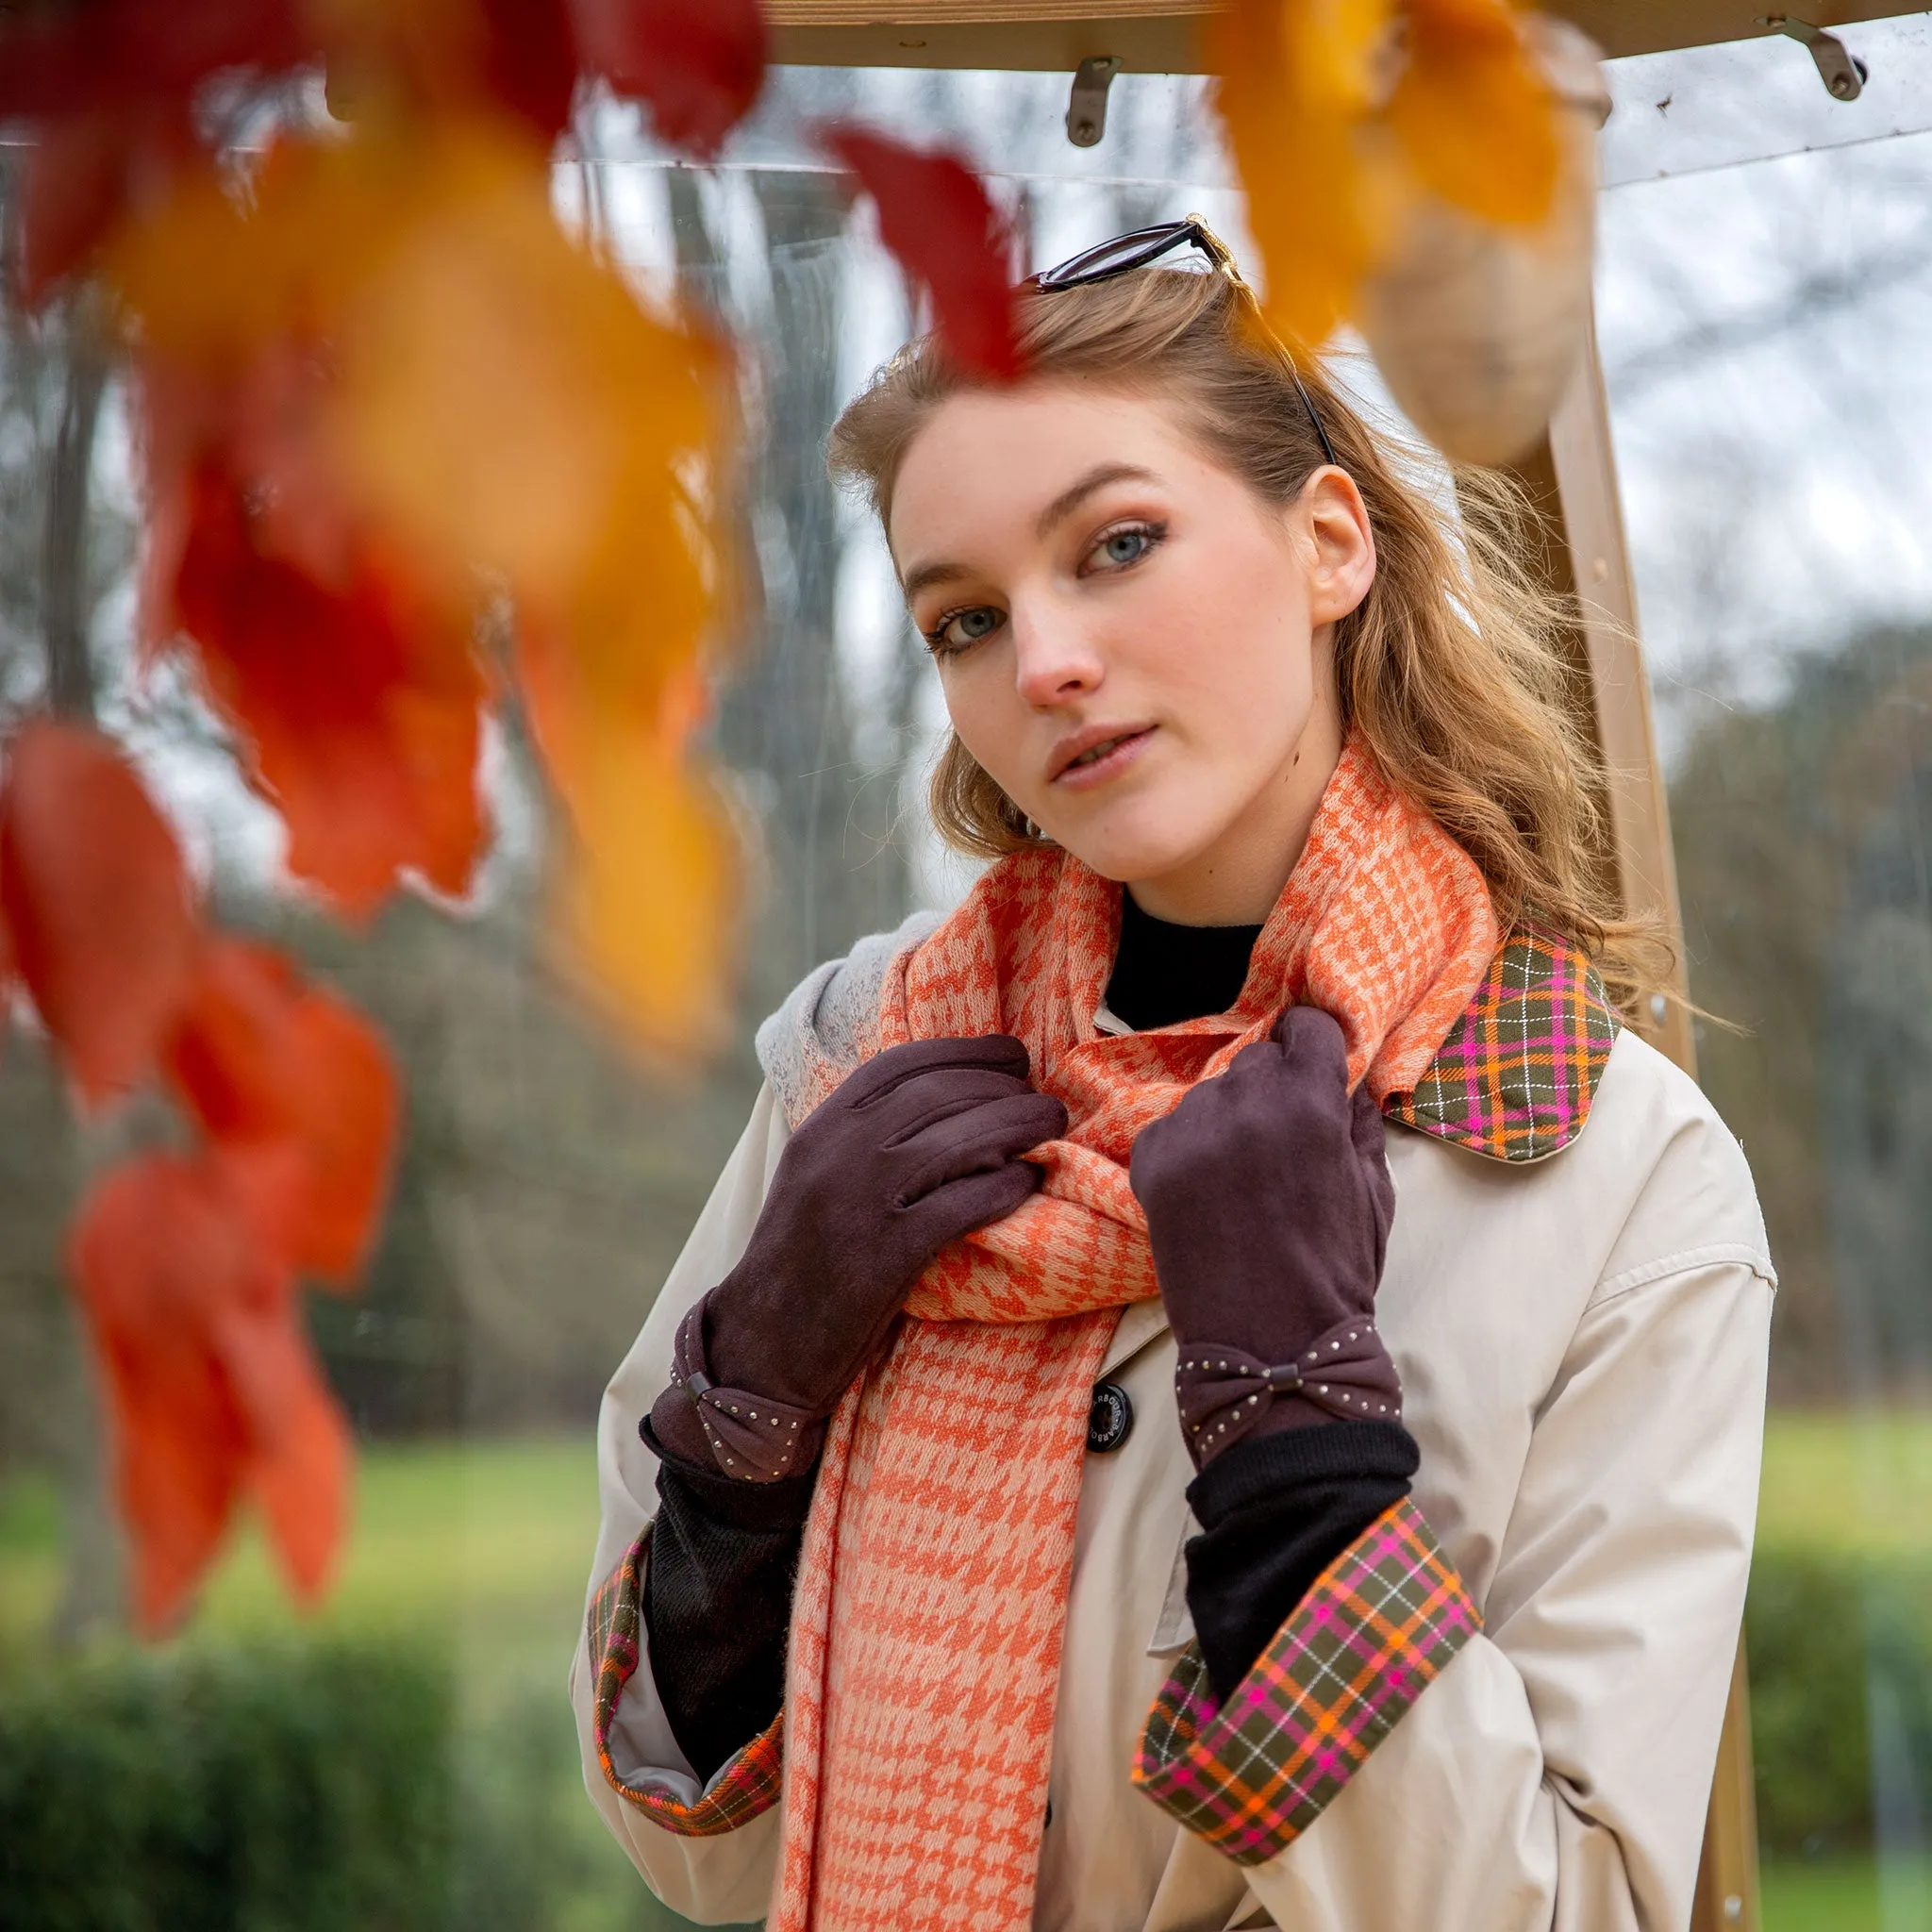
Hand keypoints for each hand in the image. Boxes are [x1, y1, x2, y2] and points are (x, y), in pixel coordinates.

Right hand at [650, 1035, 1066, 1478]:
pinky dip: (1002, 1188)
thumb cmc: (802, 1258)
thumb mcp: (815, 1176)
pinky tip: (1024, 1183)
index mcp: (822, 1128)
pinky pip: (961, 1205)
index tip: (1010, 1056)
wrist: (763, 1342)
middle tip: (1043, 1100)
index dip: (965, 1052)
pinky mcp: (887, 1254)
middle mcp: (840, 1154)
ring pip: (957, 1141)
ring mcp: (862, 1202)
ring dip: (1018, 1126)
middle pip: (939, 1094)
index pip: (901, 1063)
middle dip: (1003, 1088)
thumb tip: (947, 1098)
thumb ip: (863, 1135)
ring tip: (1050, 1127)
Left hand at [1129, 1006, 1398, 1467]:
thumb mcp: (1374, 1192)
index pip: (1305, 1026)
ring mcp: (1191, 1130)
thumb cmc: (1334, 1272)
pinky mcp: (1150, 1159)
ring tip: (1241, 1176)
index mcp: (1310, 1102)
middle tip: (1280, 1141)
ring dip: (1228, 1118)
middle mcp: (1245, 1102)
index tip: (1313, 1069)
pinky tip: (1207, 1193)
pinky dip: (1189, 1148)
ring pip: (1212, 1092)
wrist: (1270, 1347)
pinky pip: (1172, 1127)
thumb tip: (1353, 1077)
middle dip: (1272, 1089)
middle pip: (1257, 1059)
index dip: (1313, 1048)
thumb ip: (1361, 1121)